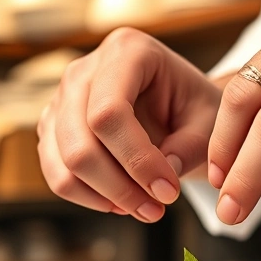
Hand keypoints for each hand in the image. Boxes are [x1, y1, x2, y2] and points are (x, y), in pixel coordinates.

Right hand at [37, 28, 221, 221]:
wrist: (176, 105)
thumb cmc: (194, 107)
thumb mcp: (208, 121)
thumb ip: (191, 147)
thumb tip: (159, 181)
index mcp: (126, 50)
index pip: (109, 112)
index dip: (137, 160)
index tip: (169, 191)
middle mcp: (83, 69)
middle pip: (80, 141)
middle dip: (120, 186)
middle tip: (158, 209)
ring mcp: (60, 99)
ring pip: (64, 163)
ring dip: (105, 197)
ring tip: (146, 208)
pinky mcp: (52, 128)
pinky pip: (57, 174)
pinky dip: (89, 198)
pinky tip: (123, 203)